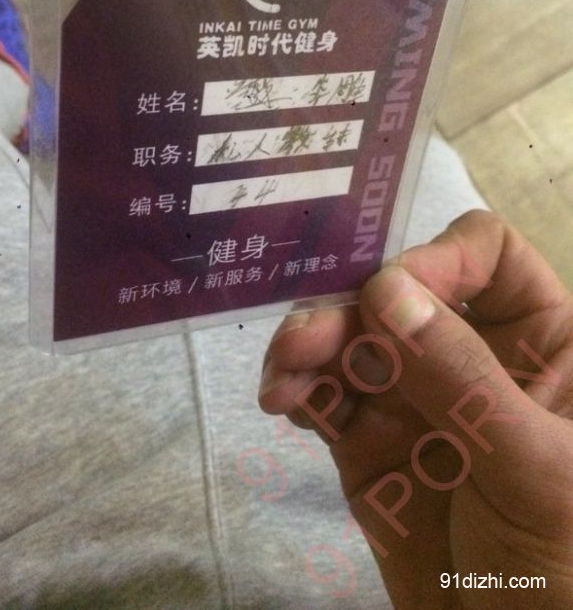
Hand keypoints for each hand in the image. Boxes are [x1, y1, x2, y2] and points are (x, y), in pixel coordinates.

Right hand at [259, 210, 572, 607]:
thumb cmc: (565, 566)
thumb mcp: (535, 470)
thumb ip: (465, 381)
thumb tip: (389, 293)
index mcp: (540, 341)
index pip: (486, 257)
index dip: (438, 261)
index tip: (386, 296)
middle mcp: (471, 354)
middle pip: (399, 292)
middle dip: (346, 308)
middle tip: (302, 342)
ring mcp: (414, 396)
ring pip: (351, 337)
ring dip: (308, 344)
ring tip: (280, 381)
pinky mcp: (367, 440)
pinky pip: (323, 393)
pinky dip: (297, 388)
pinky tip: (283, 403)